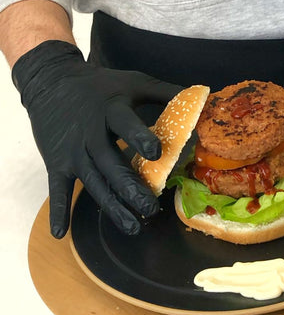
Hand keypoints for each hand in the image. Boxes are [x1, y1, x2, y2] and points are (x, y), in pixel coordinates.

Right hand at [12, 40, 182, 237]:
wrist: (52, 81)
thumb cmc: (100, 84)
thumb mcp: (133, 81)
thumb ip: (165, 92)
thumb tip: (200, 96)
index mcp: (111, 110)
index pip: (125, 124)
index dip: (139, 138)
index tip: (156, 153)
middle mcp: (91, 134)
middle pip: (111, 164)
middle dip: (131, 188)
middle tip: (151, 208)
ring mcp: (72, 151)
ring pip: (93, 183)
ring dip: (112, 207)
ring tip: (133, 226)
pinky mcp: (56, 162)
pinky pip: (56, 188)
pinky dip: (57, 210)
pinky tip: (59, 232)